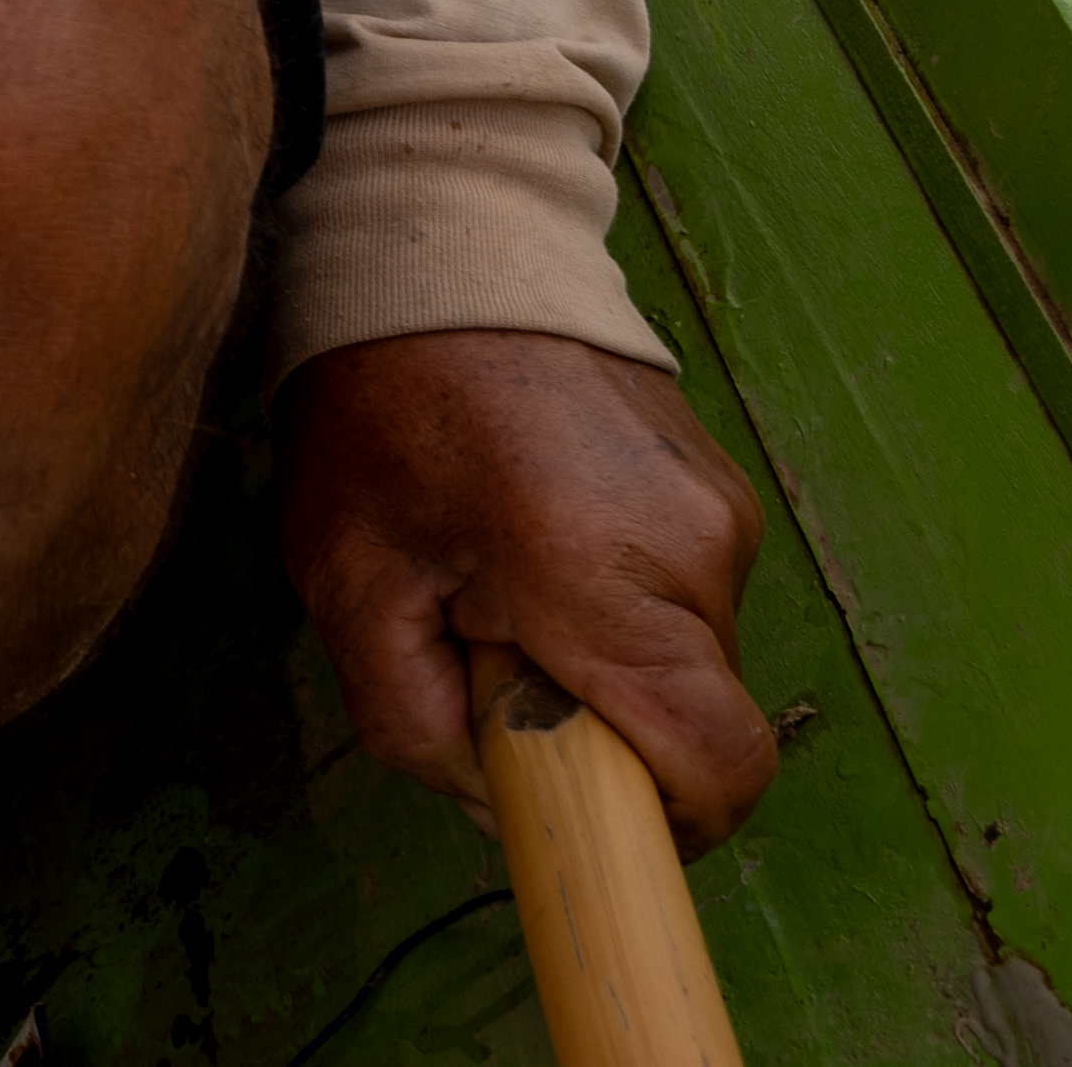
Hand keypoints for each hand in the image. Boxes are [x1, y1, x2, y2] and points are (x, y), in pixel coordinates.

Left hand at [282, 327, 781, 851]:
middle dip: (601, 724)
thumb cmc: (380, 406)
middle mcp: (696, 546)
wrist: (441, 248)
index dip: (662, 823)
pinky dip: (619, 600)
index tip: (581, 803)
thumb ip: (414, 723)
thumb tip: (500, 808)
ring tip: (501, 569)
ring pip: (687, 659)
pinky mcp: (720, 486)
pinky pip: (685, 594)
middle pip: (694, 720)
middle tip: (489, 644)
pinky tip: (534, 530)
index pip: (719, 770)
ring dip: (605, 656)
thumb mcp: (349, 580)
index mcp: (607, 579)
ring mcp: (721, 509)